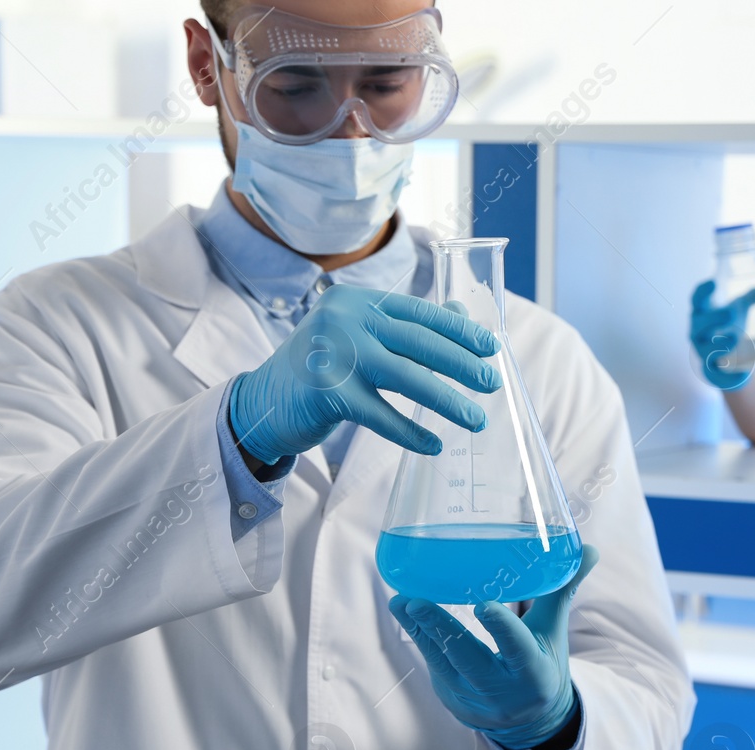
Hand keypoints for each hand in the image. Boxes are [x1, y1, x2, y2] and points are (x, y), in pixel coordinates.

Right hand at [228, 285, 499, 463]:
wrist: (263, 402)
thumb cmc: (320, 369)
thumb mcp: (358, 337)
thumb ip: (403, 325)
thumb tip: (461, 313)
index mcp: (355, 300)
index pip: (418, 312)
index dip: (459, 331)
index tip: (491, 348)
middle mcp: (343, 319)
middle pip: (419, 342)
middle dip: (462, 364)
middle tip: (491, 384)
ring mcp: (333, 355)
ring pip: (407, 377)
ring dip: (448, 401)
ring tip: (476, 419)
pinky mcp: (327, 393)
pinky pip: (382, 416)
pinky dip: (411, 433)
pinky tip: (434, 444)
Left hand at [388, 545, 599, 749]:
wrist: (529, 720)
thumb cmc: (543, 663)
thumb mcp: (554, 633)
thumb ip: (562, 591)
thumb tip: (590, 550)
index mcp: (535, 675)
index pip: (519, 650)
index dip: (502, 629)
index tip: (483, 605)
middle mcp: (502, 693)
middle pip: (469, 659)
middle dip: (441, 630)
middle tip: (416, 601)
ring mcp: (473, 701)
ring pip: (443, 663)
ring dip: (420, 631)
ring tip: (401, 600)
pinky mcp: (451, 700)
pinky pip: (433, 666)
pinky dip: (420, 639)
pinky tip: (405, 612)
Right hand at [689, 280, 754, 390]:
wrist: (729, 356)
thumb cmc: (730, 326)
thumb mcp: (740, 309)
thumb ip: (752, 297)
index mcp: (703, 313)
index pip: (697, 300)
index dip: (702, 291)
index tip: (714, 283)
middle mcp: (697, 331)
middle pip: (698, 324)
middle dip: (712, 319)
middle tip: (731, 313)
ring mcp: (701, 350)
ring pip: (703, 348)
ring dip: (718, 343)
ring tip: (734, 338)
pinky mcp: (709, 368)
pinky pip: (713, 371)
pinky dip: (724, 371)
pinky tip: (739, 368)